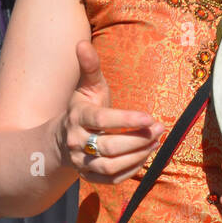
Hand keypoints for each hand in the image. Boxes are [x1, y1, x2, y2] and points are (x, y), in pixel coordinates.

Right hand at [55, 41, 163, 182]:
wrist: (62, 139)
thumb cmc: (83, 107)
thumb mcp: (87, 86)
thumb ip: (89, 66)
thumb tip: (81, 43)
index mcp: (77, 116)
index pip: (101, 121)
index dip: (126, 120)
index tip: (150, 117)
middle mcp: (76, 141)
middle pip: (109, 147)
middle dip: (138, 139)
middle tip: (159, 128)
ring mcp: (81, 162)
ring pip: (110, 166)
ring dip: (137, 156)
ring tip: (156, 142)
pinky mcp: (88, 177)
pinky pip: (112, 179)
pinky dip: (131, 170)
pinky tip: (146, 156)